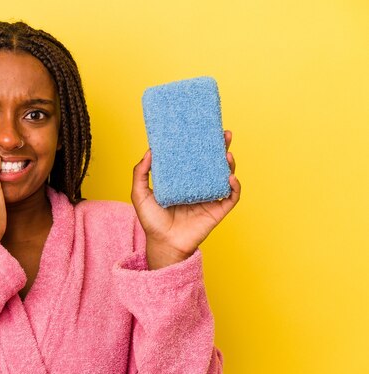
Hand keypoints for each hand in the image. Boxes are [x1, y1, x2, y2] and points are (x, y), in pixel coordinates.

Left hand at [131, 130, 240, 268]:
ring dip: (230, 164)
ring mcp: (209, 198)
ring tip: (227, 154)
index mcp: (183, 180)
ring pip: (225, 176)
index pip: (195, 158)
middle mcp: (198, 186)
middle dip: (221, 148)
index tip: (203, 129)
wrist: (162, 243)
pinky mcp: (218, 211)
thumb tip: (150, 151)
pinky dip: (234, 187)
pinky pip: (231, 197)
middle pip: (214, 163)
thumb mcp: (140, 194)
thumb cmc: (151, 221)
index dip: (201, 144)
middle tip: (224, 134)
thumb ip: (140, 173)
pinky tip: (230, 178)